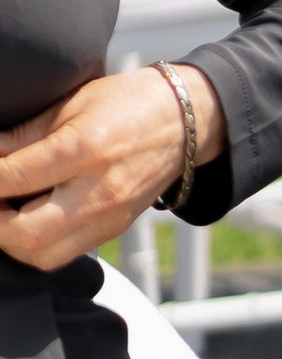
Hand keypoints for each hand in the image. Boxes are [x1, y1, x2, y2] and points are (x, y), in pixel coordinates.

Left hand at [0, 66, 229, 269]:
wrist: (187, 120)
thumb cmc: (130, 102)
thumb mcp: (73, 103)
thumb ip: (25, 134)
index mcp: (85, 149)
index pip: (12, 179)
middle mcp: (98, 191)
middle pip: (24, 235)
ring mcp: (109, 216)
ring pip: (42, 256)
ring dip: (14, 240)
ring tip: (10, 212)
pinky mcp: (115, 229)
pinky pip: (64, 254)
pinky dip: (39, 244)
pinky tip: (34, 218)